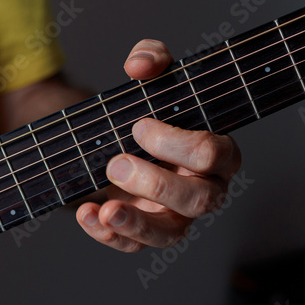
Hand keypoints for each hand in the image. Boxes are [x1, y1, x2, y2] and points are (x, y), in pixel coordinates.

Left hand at [76, 39, 241, 251]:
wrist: (119, 139)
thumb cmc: (150, 113)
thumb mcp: (152, 79)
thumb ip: (152, 59)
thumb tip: (140, 66)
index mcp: (216, 153)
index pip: (215, 154)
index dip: (178, 144)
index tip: (139, 126)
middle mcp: (204, 190)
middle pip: (201, 200)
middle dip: (158, 184)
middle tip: (118, 163)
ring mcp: (176, 217)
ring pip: (170, 235)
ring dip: (137, 223)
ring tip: (107, 210)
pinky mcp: (146, 233)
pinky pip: (133, 245)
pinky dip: (107, 235)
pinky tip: (87, 214)